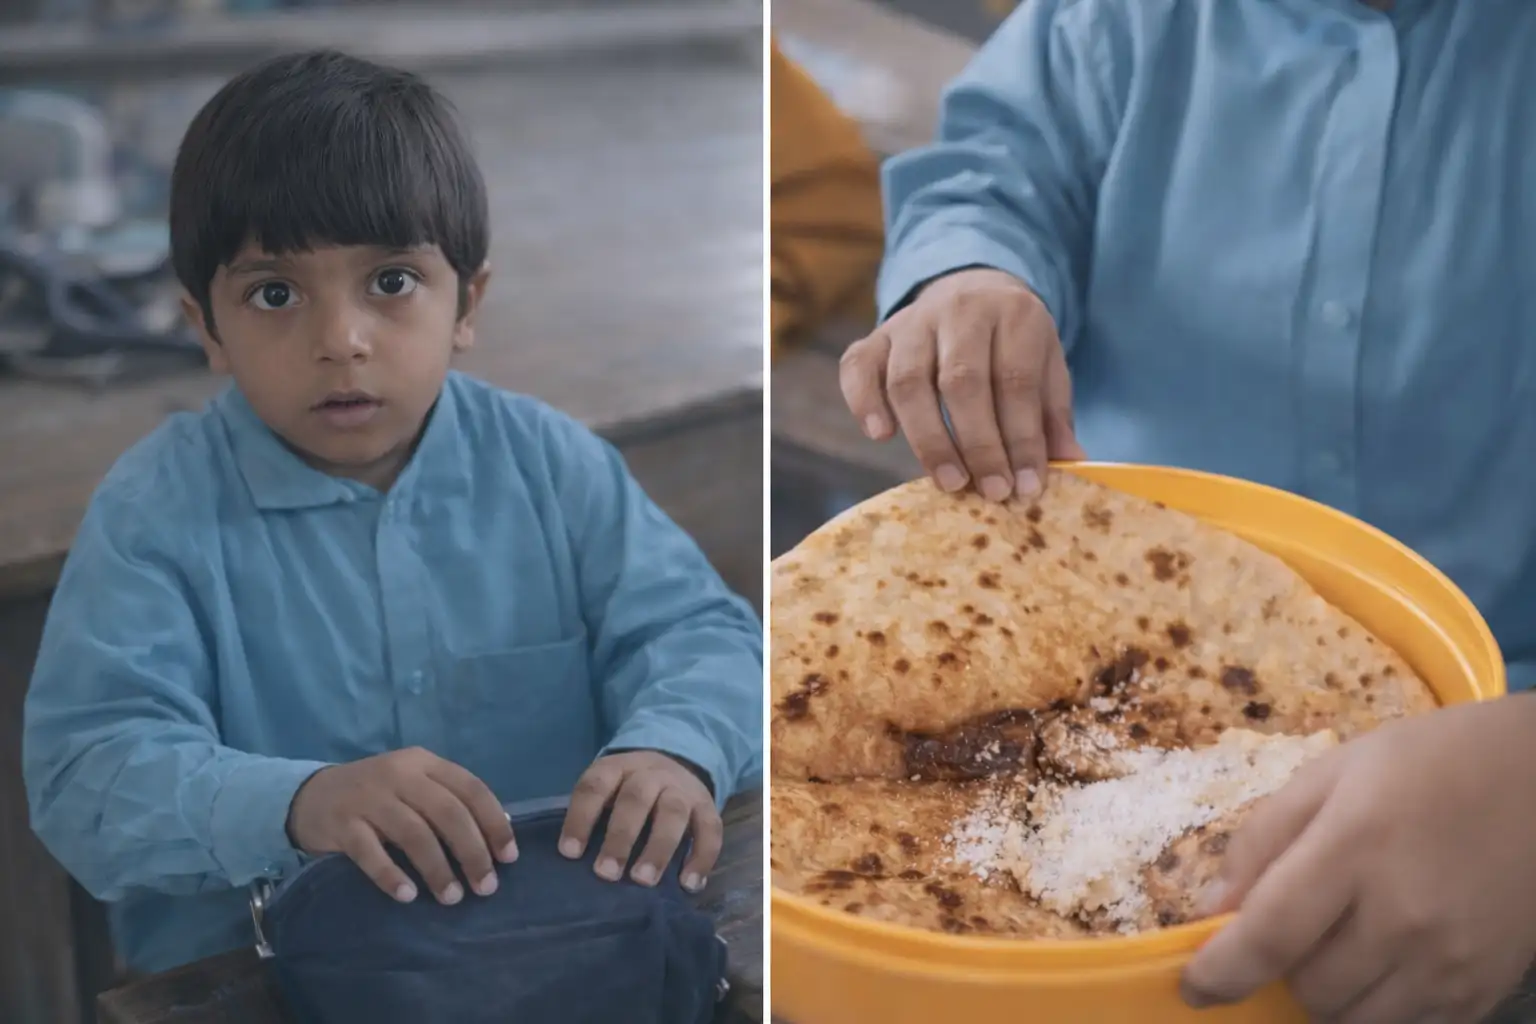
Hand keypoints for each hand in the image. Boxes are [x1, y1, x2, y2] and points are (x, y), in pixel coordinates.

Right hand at [287, 747, 517, 905]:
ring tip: (452, 898)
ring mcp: (368, 798)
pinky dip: (392, 876)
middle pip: (447, 812)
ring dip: (437, 869)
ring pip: (414, 833)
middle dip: (472, 852)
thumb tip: (499, 830)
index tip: (509, 857)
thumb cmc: (378, 796)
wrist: (311, 796)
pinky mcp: (341, 824)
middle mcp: (399, 774)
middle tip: (486, 886)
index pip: (471, 788)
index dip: (494, 823)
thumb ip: (450, 801)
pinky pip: (370, 853)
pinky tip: (408, 896)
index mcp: (424, 762)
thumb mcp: (415, 786)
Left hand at [559, 751, 721, 893]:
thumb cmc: (628, 789)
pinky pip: (710, 830)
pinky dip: (702, 858)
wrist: (676, 762)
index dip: (581, 818)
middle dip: (620, 837)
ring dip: (658, 848)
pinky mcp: (707, 806)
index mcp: (618, 768)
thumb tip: (573, 862)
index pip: (595, 787)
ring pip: (673, 813)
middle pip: (636, 799)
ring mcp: (682, 789)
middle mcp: (651, 774)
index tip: (570, 853)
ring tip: (644, 881)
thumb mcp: (608, 788)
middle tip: (606, 874)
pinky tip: (689, 884)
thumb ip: (594, 814)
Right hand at [839, 267, 1084, 501]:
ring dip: (928, 438)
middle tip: (991, 491)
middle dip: (977, 443)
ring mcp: (912, 322)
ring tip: (949, 481)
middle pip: (961, 381)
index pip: (1015, 380)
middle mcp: (960, 311)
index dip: (1022, 438)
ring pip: (909, 379)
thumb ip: (1053, 413)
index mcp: (1013, 313)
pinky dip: (864, 401)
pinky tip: (881, 435)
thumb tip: (1072, 463)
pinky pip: (858, 366)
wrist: (972, 290)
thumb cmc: (1013, 343)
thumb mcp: (1047, 365)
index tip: (1027, 486)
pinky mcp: (877, 336)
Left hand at [1181, 697, 1535, 1022]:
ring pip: (1353, 1022)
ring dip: (1325, 996)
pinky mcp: (1483, 990)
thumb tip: (1210, 911)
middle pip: (1308, 990)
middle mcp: (1405, 916)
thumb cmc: (1427, 763)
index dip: (1219, 972)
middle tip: (1289, 931)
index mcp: (1355, 846)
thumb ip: (1262, 840)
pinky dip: (1375, 1009)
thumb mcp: (1330, 774)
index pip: (1270, 936)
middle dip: (1279, 971)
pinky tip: (1379, 962)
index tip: (1193, 985)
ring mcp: (1450, 962)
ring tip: (1334, 943)